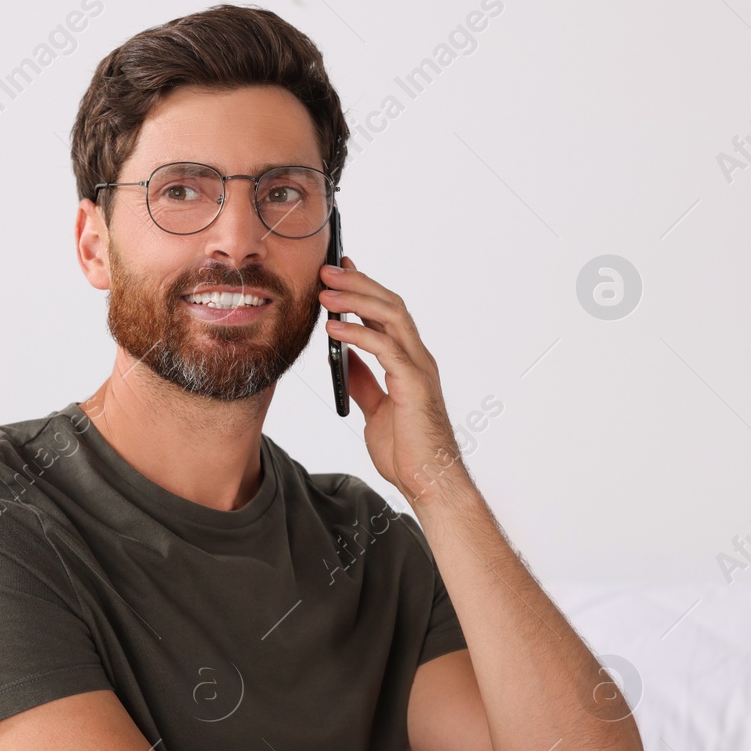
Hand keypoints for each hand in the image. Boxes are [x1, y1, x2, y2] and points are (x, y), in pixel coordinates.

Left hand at [319, 256, 464, 501]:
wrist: (425, 481)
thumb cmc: (406, 450)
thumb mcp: (374, 409)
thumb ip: (363, 382)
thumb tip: (343, 359)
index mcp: (409, 362)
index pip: (386, 314)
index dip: (364, 289)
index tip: (339, 271)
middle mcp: (417, 358)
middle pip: (390, 305)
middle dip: (358, 283)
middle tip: (326, 269)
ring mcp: (418, 369)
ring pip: (391, 317)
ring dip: (356, 299)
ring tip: (325, 291)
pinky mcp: (413, 384)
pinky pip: (384, 348)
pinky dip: (357, 334)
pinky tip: (333, 328)